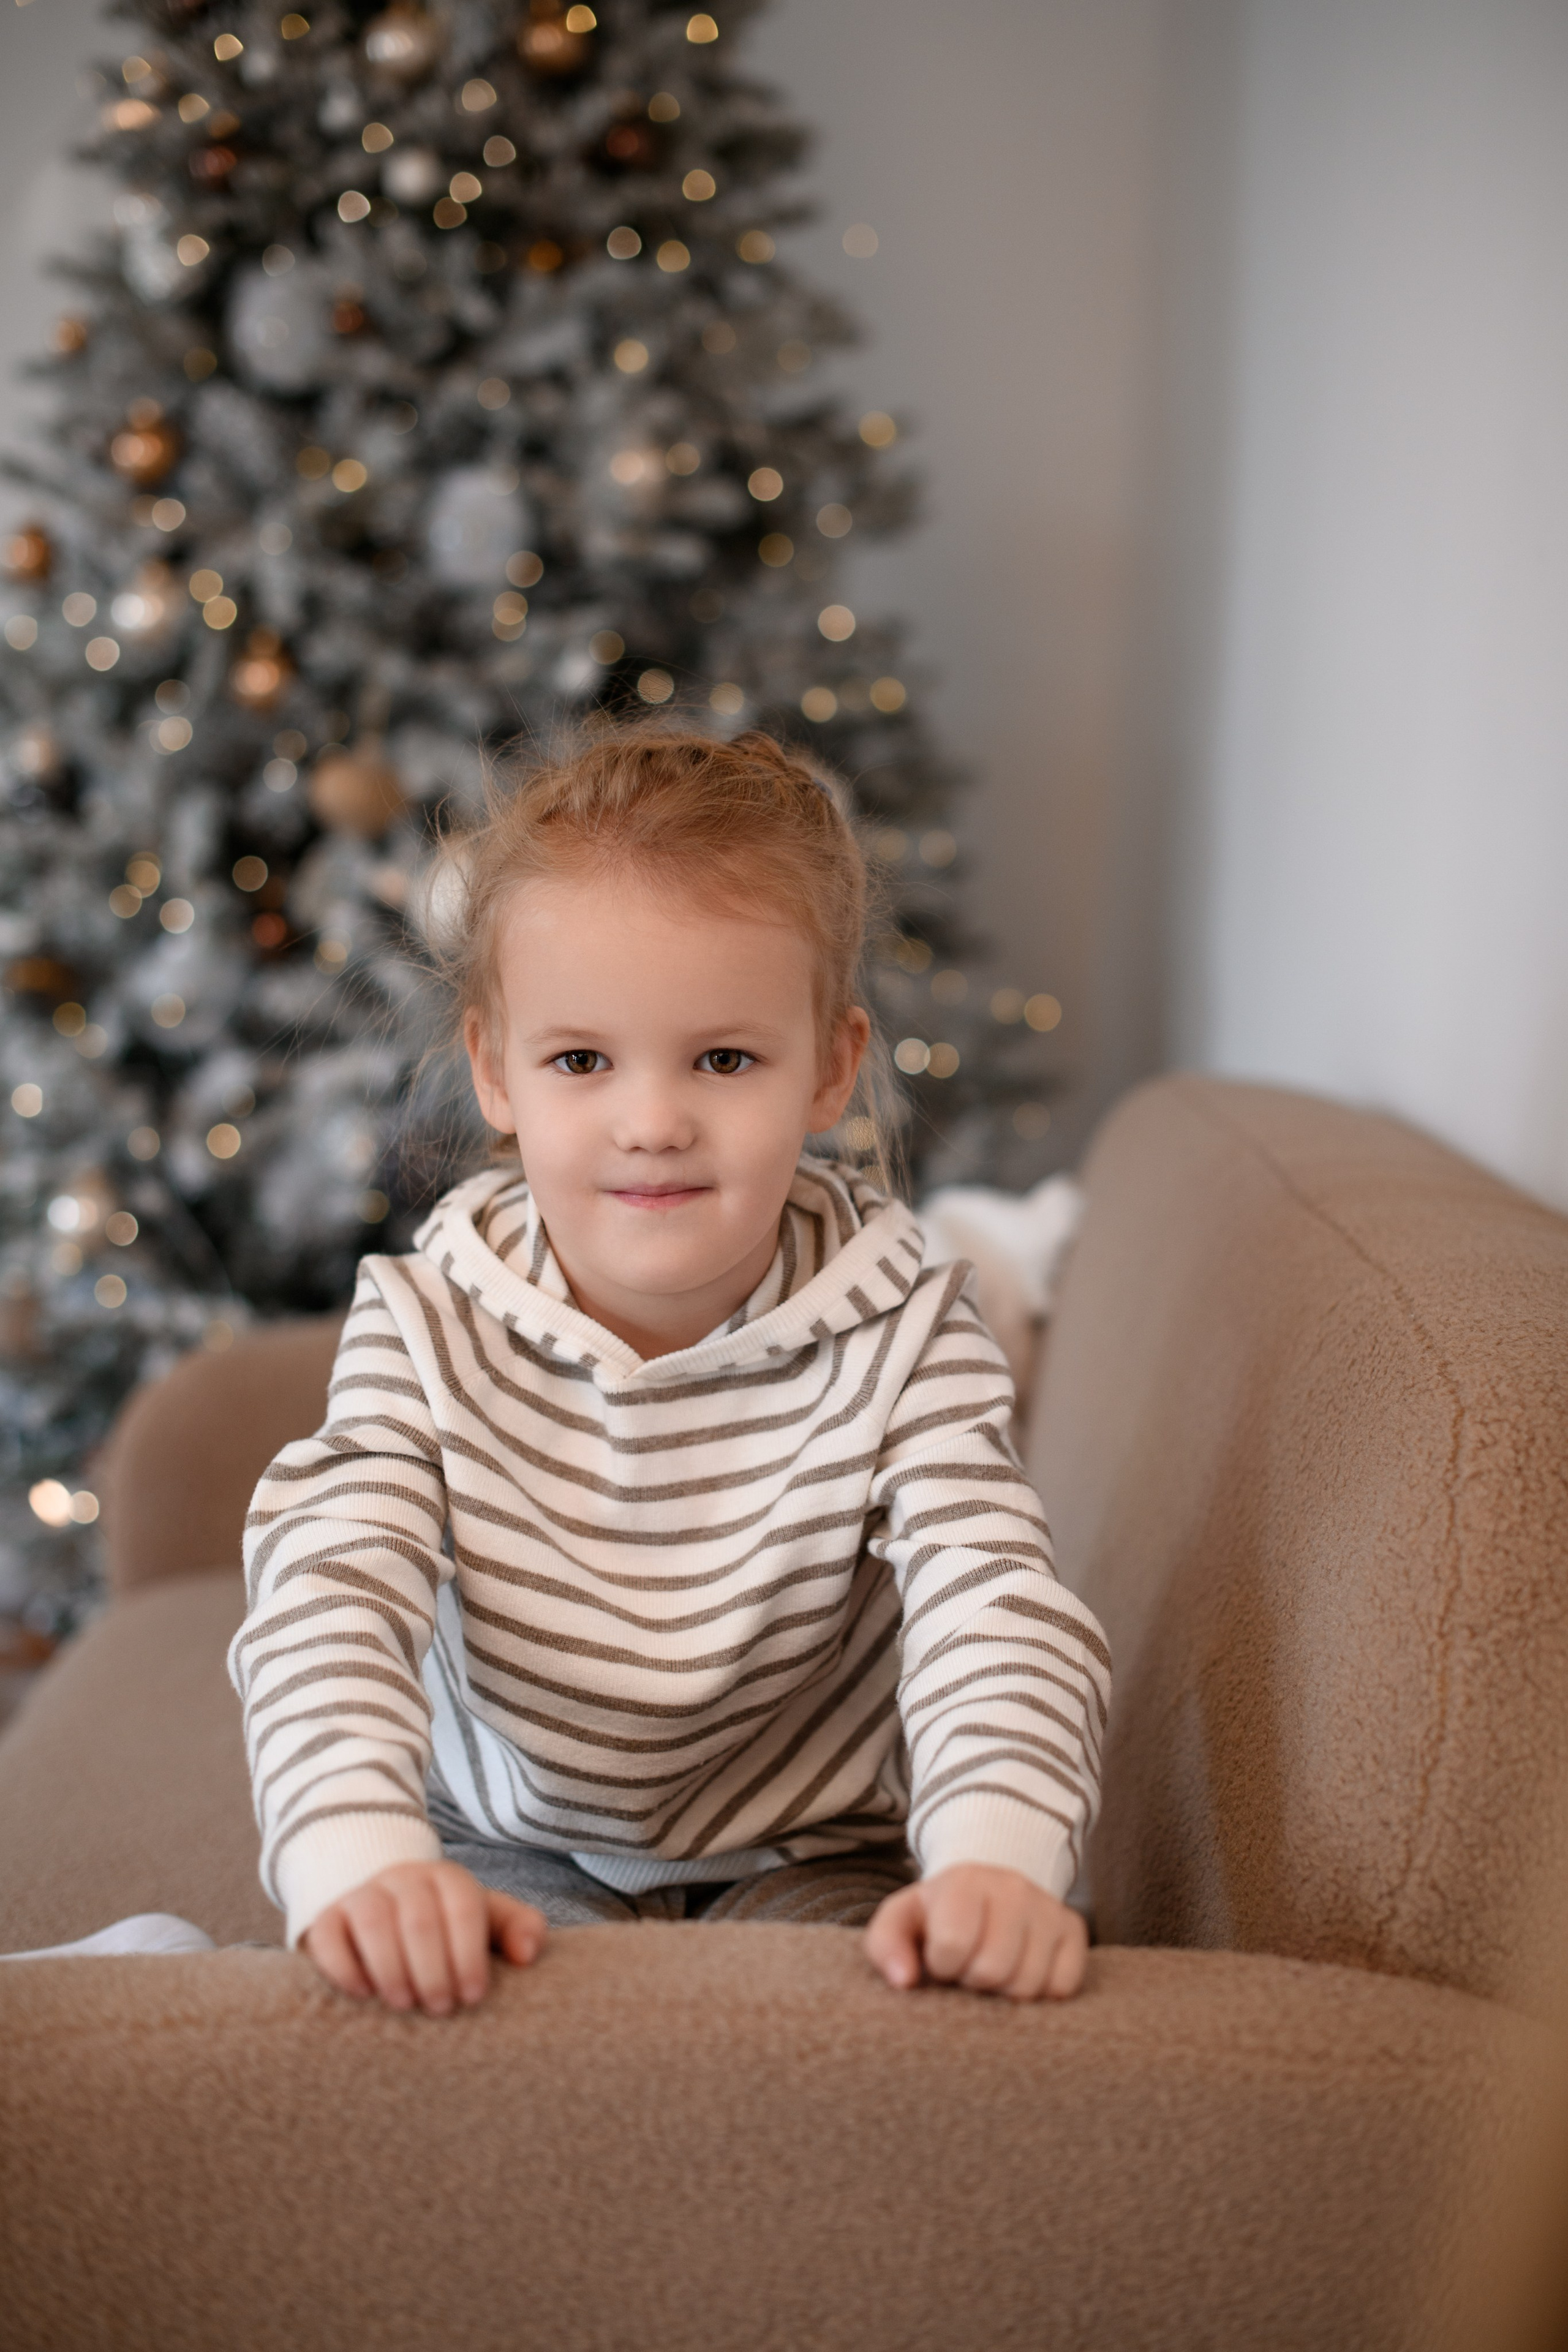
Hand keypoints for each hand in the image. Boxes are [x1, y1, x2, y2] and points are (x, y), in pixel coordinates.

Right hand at [301, 1860, 544, 2014]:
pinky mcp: (326, 1918)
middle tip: (441, 2008)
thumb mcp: (486, 1921)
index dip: (469, 1954)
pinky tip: (363, 1995)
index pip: (462, 1907)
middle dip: (433, 1969)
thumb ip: (518, 1928)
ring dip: (391, 1967)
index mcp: (448, 1879)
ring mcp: (361, 1895)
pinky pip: (328, 1937)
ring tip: (405, 2004)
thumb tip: (527, 1955)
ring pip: (373, 1921)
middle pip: (418, 1918)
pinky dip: (345, 1968)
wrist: (385, 1909)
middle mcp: (404, 1879)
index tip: (473, 1996)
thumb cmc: (446, 1927)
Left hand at [864, 1863, 1087, 2001]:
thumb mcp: (900, 1920)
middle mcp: (1012, 1888)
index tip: (941, 1958)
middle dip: (974, 1981)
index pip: (953, 1946)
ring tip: (994, 1968)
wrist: (988, 1886)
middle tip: (969, 1968)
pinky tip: (1022, 1971)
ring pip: (1030, 1985)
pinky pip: (1063, 1987)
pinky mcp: (1074, 1929)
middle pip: (994, 1971)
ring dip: (1006, 1991)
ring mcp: (1048, 1908)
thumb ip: (885, 1946)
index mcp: (963, 1882)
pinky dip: (1041, 1993)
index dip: (942, 1966)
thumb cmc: (937, 1915)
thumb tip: (903, 1980)